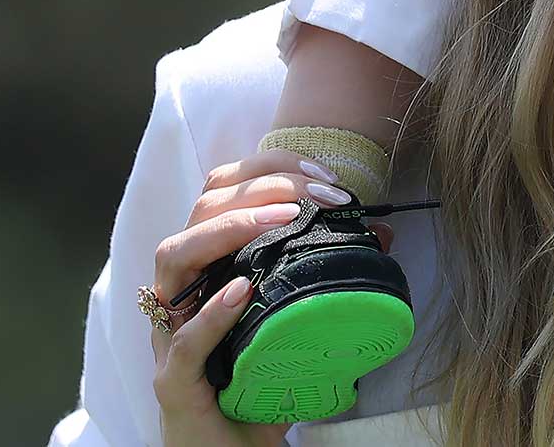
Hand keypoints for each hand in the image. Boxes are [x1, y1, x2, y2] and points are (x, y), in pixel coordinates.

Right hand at [148, 153, 387, 443]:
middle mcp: (186, 291)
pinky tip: (245, 290)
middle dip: (262, 188)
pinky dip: (213, 312)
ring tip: (283, 219)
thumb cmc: (264, 379)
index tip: (323, 173)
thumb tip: (380, 232)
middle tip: (318, 193)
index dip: (270, 171)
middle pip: (201, 212)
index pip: (223, 193)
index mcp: (211, 267)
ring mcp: (172, 333)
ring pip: (173, 258)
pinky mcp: (174, 382)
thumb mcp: (301, 318)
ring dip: (230, 228)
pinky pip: (184, 341)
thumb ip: (330, 275)